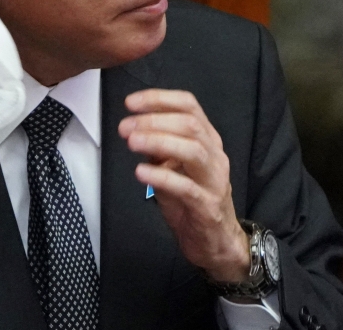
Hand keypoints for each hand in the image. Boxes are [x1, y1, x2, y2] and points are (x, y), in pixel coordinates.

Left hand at [118, 89, 249, 281]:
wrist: (216, 242)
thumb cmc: (192, 201)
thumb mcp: (173, 168)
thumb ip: (159, 149)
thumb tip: (134, 129)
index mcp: (208, 140)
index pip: (189, 106)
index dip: (159, 99)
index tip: (131, 102)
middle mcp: (215, 155)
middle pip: (190, 124)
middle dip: (154, 121)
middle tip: (125, 127)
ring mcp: (214, 180)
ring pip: (192, 150)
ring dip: (159, 142)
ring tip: (132, 143)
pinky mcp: (207, 206)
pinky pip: (186, 187)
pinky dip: (161, 177)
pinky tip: (141, 173)